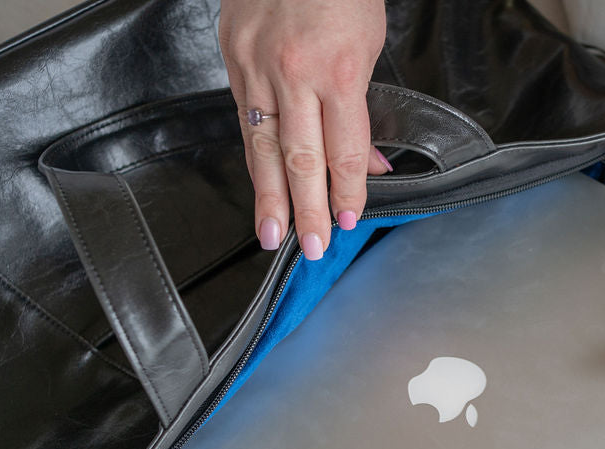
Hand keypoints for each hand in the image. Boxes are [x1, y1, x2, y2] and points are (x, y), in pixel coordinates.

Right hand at [219, 0, 390, 258]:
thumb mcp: (370, 44)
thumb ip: (363, 110)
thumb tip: (368, 162)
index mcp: (338, 70)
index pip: (344, 150)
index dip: (347, 191)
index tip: (348, 220)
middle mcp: (294, 74)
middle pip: (300, 159)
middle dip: (308, 210)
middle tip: (312, 247)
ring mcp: (257, 68)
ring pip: (263, 147)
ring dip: (270, 198)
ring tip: (273, 234)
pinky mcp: (234, 60)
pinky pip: (245, 121)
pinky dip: (253, 159)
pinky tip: (258, 185)